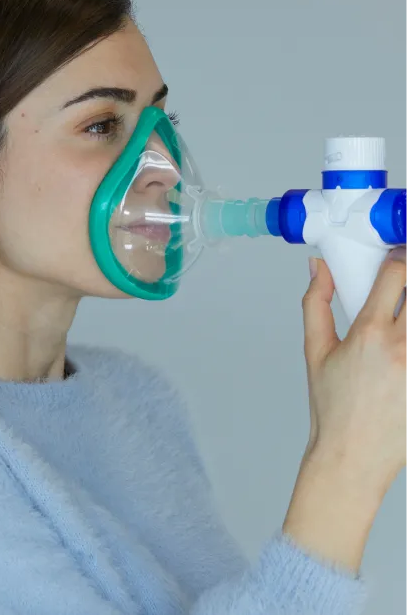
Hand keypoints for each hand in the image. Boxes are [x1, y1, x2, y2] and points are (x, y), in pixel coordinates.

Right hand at [301, 246, 406, 496]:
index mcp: (370, 333)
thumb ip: (315, 302)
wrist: (352, 457)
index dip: (400, 256)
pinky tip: (404, 343)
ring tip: (405, 315)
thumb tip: (318, 267)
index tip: (397, 256)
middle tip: (405, 283)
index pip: (396, 274)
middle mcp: (402, 348)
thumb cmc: (333, 407)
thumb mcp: (315, 350)